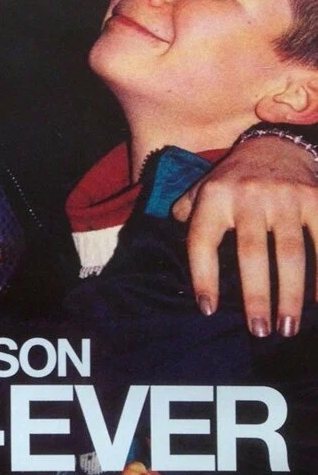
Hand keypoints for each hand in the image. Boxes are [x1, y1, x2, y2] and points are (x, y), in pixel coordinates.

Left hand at [173, 135, 317, 335]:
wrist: (277, 143)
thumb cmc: (235, 177)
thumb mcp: (205, 187)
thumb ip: (186, 208)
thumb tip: (170, 224)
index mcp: (215, 196)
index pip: (202, 241)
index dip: (202, 277)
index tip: (207, 309)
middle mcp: (248, 195)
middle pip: (250, 253)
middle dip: (255, 296)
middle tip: (258, 331)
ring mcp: (284, 196)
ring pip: (289, 253)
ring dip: (290, 294)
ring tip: (288, 327)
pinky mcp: (314, 199)